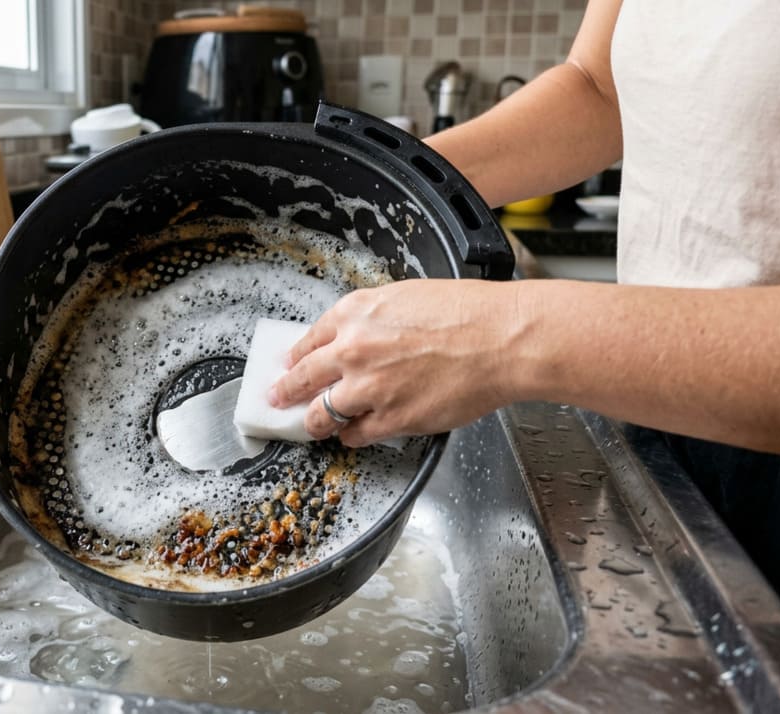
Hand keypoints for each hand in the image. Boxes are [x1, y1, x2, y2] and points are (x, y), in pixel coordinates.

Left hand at [267, 279, 523, 446]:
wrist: (502, 339)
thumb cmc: (467, 313)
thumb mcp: (404, 297)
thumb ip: (370, 319)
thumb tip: (351, 340)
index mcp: (354, 313)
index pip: (307, 341)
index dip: (295, 359)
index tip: (289, 367)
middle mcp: (353, 349)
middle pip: (301, 379)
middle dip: (286, 393)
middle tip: (278, 400)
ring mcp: (368, 387)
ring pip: (320, 415)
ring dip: (314, 422)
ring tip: (312, 426)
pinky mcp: (390, 418)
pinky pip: (354, 435)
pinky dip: (351, 437)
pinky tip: (354, 434)